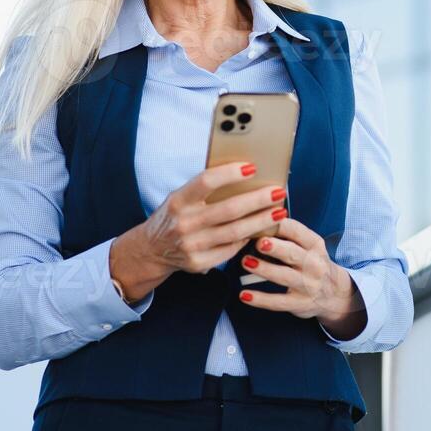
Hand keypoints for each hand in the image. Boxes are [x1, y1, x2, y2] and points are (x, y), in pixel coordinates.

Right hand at [109, 161, 286, 302]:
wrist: (152, 250)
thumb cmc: (174, 216)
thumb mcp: (180, 198)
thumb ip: (203, 189)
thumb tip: (242, 175)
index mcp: (179, 201)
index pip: (206, 182)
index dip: (230, 173)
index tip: (252, 167)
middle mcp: (184, 223)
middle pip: (229, 209)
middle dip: (258, 200)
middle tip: (278, 192)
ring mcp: (192, 245)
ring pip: (235, 232)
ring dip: (261, 221)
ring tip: (279, 212)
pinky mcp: (199, 263)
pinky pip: (231, 249)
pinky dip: (247, 239)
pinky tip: (260, 230)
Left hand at [238, 217, 365, 337]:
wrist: (335, 294)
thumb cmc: (314, 264)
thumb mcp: (310, 247)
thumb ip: (290, 236)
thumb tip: (259, 221)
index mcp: (315, 245)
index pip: (297, 231)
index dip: (279, 225)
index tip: (260, 220)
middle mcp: (314, 264)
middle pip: (292, 253)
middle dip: (275, 247)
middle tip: (258, 242)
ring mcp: (307, 285)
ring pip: (284, 276)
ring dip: (264, 269)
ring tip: (245, 262)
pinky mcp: (299, 303)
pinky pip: (278, 302)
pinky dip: (260, 299)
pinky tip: (244, 295)